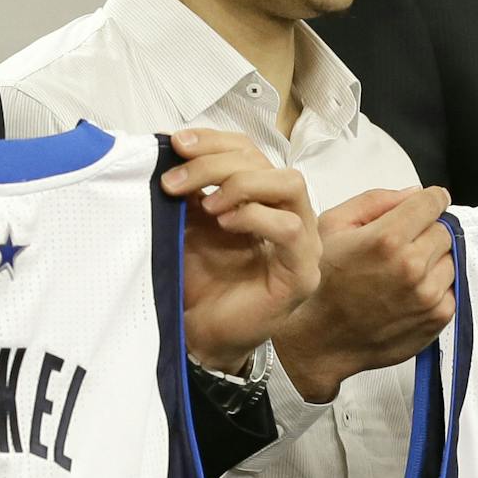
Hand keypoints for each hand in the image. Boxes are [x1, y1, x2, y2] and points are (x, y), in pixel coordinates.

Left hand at [162, 129, 320, 374]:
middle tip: (174, 183)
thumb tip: (173, 149)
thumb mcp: (188, 224)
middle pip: (269, 163)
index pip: (252, 151)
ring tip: (206, 206)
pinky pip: (290, 229)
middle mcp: (290, 216)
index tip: (176, 144)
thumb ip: (192, 190)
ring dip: (242, 184)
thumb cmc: (197, 282)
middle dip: (217, 163)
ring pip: (290, 185)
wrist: (198, 336)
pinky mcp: (302, 273)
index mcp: (263, 200)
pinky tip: (224, 224)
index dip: (215, 141)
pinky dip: (255, 217)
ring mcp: (303, 244)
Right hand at [273, 185, 455, 402]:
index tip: (429, 202)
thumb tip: (413, 193)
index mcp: (386, 239)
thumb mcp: (332, 227)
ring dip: (434, 260)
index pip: (432, 202)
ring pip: (451, 258)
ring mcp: (428, 294)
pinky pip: (452, 287)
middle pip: (443, 230)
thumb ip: (374, 201)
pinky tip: (409, 292)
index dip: (431, 199)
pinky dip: (437, 286)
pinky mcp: (438, 317)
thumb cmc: (321, 284)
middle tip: (403, 245)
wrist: (319, 340)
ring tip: (403, 272)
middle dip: (427, 231)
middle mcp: (412, 266)